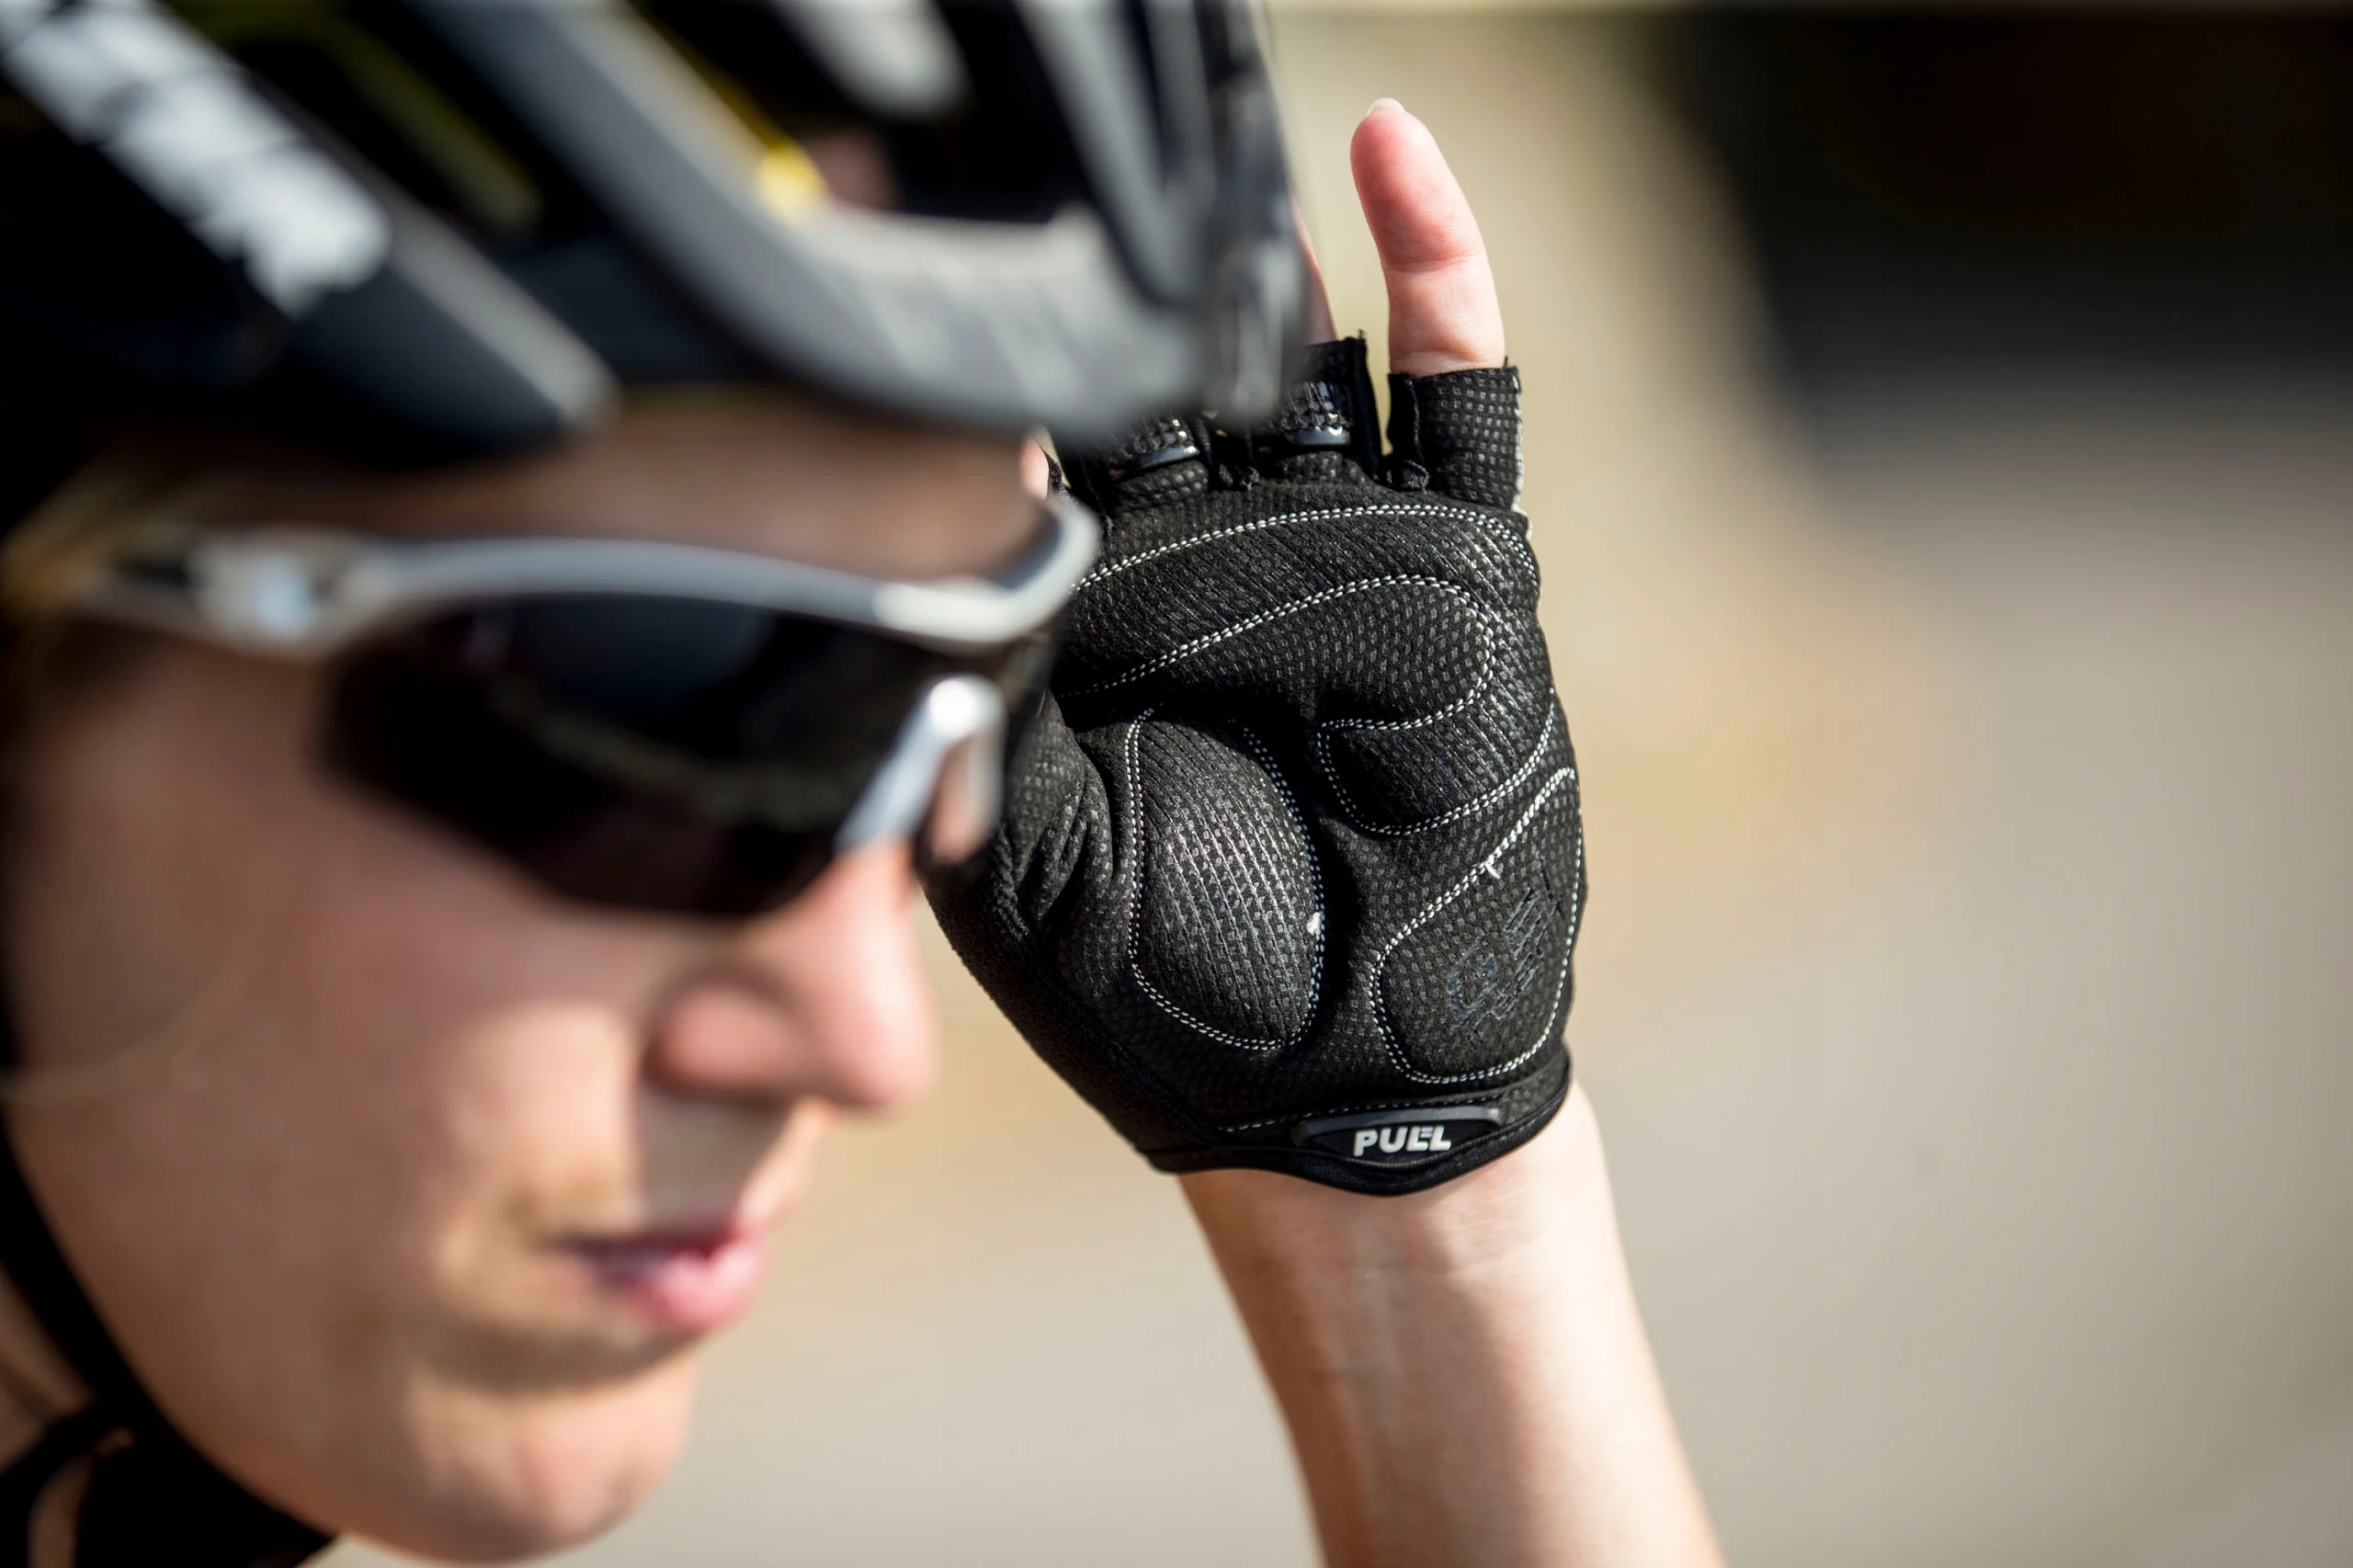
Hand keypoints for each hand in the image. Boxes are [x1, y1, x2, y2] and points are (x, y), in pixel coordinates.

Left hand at [932, 102, 1580, 1194]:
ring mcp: (1335, 542)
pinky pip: (1462, 393)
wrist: (1344, 1081)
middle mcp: (1201, 552)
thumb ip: (948, 691)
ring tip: (1187, 108)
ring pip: (1292, 345)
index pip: (1011, 430)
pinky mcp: (1456, 561)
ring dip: (1243, 234)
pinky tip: (1387, 146)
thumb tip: (867, 532)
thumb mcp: (1003, 841)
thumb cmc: (1158, 986)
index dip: (960, 333)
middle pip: (1151, 356)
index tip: (875, 207)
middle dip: (1104, 253)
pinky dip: (1442, 266)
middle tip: (1023, 118)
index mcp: (1079, 607)